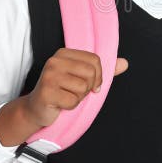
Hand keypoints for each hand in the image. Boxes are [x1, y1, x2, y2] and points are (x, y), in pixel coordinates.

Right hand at [0, 49, 127, 145]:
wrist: (36, 109)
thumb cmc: (61, 92)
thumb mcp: (82, 78)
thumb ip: (102, 70)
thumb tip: (125, 63)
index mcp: (64, 53)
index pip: (95, 60)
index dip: (98, 76)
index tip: (91, 85)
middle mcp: (55, 61)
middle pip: (90, 73)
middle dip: (88, 88)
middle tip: (74, 91)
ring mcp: (49, 76)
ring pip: (83, 88)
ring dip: (78, 98)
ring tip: (66, 97)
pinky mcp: (46, 92)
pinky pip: (73, 101)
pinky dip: (70, 106)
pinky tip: (60, 104)